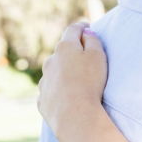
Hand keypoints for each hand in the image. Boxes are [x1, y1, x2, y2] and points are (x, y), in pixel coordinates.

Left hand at [38, 22, 107, 136]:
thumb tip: (86, 33)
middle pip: (62, 51)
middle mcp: (50, 61)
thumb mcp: (98, 57)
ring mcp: (44, 81)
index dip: (82, 27)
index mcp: (65, 48)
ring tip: (77, 79)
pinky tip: (68, 96)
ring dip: (64, 71)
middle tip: (85, 55)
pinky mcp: (42, 99)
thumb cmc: (90, 82)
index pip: (73, 30)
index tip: (87, 27)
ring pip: (54, 71)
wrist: (74, 114)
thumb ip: (93, 41)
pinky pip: (51, 90)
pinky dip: (59, 89)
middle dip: (72, 51)